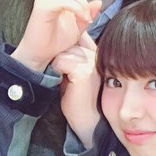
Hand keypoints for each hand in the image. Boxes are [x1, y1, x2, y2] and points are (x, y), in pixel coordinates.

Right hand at [12, 0, 101, 72]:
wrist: (40, 55)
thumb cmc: (56, 41)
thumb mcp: (78, 27)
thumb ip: (87, 14)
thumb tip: (97, 1)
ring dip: (83, 6)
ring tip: (85, 19)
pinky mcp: (42, 5)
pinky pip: (66, 2)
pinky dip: (77, 10)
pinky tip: (81, 18)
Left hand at [53, 32, 100, 146]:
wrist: (86, 118)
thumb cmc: (78, 95)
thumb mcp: (78, 70)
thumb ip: (75, 54)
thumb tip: (62, 40)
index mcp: (98, 53)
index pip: (79, 37)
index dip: (68, 48)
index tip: (68, 66)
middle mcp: (99, 55)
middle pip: (68, 44)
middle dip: (61, 58)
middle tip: (66, 76)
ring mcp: (93, 63)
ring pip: (63, 52)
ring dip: (58, 66)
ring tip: (66, 80)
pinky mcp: (85, 72)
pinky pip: (61, 62)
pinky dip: (57, 72)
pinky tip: (65, 83)